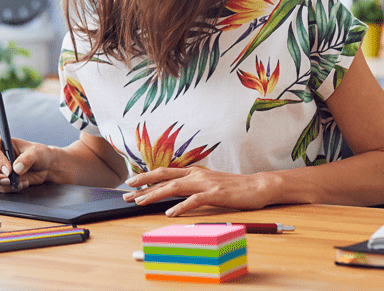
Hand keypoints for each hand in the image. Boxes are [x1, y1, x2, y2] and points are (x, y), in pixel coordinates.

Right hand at [0, 135, 53, 192]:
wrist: (46, 167)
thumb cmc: (39, 154)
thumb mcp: (36, 153)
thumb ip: (27, 159)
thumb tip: (16, 169)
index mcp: (1, 144)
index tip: (9, 170)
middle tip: (8, 181)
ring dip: (4, 186)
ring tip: (22, 182)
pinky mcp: (1, 181)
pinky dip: (10, 190)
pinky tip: (22, 184)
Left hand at [122, 167, 272, 215]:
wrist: (257, 186)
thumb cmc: (232, 187)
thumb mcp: (207, 183)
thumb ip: (190, 186)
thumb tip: (171, 192)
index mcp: (192, 171)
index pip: (163, 173)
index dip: (146, 178)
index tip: (130, 184)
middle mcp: (195, 174)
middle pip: (163, 177)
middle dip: (143, 184)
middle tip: (126, 192)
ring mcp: (205, 183)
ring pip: (174, 187)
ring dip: (155, 195)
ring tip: (140, 202)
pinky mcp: (215, 193)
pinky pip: (194, 200)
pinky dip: (181, 206)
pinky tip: (170, 213)